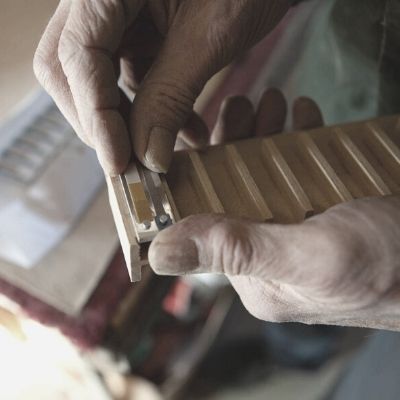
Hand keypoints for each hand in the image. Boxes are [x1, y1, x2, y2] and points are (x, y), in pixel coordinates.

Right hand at [34, 0, 289, 173]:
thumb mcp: (208, 39)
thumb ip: (169, 97)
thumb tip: (147, 158)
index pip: (76, 57)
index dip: (95, 117)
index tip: (120, 163)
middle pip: (68, 68)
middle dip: (99, 121)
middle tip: (130, 159)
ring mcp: (114, 15)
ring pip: (96, 79)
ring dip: (130, 120)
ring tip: (170, 146)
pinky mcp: (135, 32)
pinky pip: (128, 76)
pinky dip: (152, 107)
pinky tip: (185, 126)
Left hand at [149, 91, 399, 330]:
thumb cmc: (390, 268)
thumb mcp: (311, 257)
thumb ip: (237, 250)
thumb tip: (159, 253)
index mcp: (255, 276)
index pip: (206, 224)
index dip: (198, 179)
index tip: (201, 137)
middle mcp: (269, 256)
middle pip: (235, 192)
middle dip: (236, 144)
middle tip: (242, 106)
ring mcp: (296, 231)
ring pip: (264, 176)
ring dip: (265, 135)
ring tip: (275, 103)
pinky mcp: (322, 212)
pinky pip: (296, 172)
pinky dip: (296, 140)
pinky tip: (302, 117)